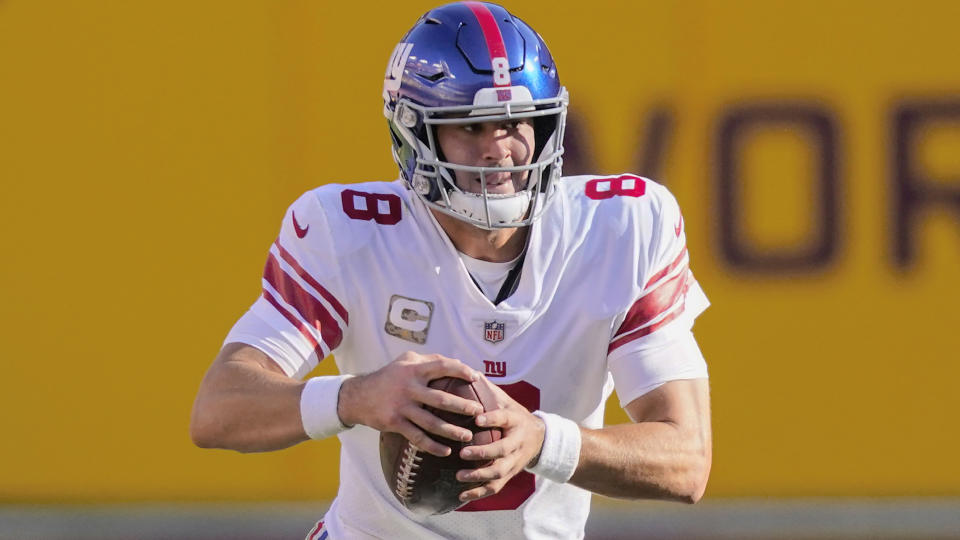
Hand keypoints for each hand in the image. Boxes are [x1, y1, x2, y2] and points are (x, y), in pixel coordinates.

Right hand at [337, 351, 482, 456]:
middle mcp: (408, 387)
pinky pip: (417, 437)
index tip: (477, 378)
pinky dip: (433, 446)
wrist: (358, 396)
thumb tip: (460, 363)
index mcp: (413, 369)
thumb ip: (430, 360)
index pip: (442, 366)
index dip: (460, 371)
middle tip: (479, 411)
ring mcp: (401, 406)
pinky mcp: (395, 423)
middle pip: (441, 399)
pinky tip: (446, 452)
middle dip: (462, 406)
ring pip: (431, 422)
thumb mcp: (406, 360)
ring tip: (468, 436)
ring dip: (452, 430)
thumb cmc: (390, 376)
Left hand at [455, 376, 545, 501]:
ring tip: (460, 476)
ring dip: (479, 476)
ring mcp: (514, 461)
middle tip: (463, 452)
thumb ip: (488, 390)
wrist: (540, 439)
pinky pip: (495, 487)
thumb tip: (467, 371)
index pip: (504, 418)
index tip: (477, 417)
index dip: (492, 418)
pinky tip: (461, 496)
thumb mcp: (506, 400)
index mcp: (514, 420)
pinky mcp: (509, 475)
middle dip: (483, 452)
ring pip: (499, 472)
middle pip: (502, 450)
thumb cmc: (514, 416)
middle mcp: (516, 442)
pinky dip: (478, 493)